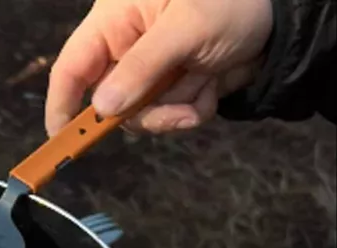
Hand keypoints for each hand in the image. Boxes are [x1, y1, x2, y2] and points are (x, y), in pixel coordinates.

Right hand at [45, 0, 273, 134]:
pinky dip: (190, 109)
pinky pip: (165, 116)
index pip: (72, 66)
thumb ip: (141, 68)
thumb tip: (102, 107)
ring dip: (173, 111)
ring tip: (204, 86)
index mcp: (115, 21)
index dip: (61, 103)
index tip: (60, 139)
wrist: (281, 20)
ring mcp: (148, 71)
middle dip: (144, 111)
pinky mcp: (169, 88)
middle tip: (176, 110)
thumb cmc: (232, 3)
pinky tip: (211, 84)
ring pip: (139, 115)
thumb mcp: (186, 28)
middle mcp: (125, 48)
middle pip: (108, 101)